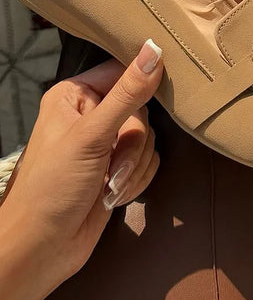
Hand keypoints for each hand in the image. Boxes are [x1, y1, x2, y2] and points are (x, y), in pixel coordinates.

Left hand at [0, 39, 162, 299]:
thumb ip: (127, 94)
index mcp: (75, 95)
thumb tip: (155, 49)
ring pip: (149, 140)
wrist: (43, 249)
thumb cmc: (52, 187)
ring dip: (133, 167)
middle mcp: (91, 115)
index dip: (143, 81)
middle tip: (111, 164)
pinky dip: (135, 181)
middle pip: (141, 111)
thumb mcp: (91, 136)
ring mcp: (106, 144)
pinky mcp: (118, 169)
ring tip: (108, 186)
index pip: (122, 71)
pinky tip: (114, 195)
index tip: (162, 91)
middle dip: (132, 144)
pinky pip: (149, 162)